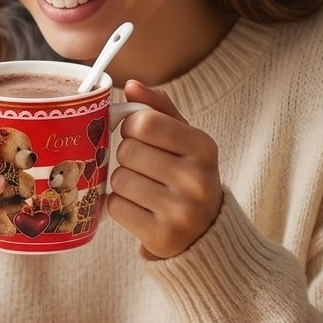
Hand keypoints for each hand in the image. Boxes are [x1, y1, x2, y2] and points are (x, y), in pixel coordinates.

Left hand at [106, 80, 222, 258]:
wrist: (206, 233)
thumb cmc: (188, 176)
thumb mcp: (185, 140)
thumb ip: (159, 110)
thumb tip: (130, 85)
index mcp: (204, 147)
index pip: (145, 122)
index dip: (131, 127)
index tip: (139, 137)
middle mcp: (197, 180)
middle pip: (127, 151)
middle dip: (126, 157)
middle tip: (143, 167)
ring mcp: (181, 211)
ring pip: (119, 180)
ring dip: (122, 183)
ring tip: (143, 189)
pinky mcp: (161, 237)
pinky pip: (116, 207)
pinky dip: (120, 206)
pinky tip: (139, 208)